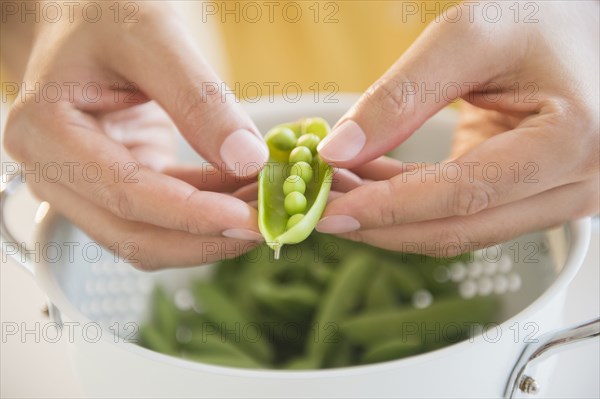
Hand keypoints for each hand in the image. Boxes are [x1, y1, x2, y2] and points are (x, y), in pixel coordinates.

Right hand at [3, 1, 268, 268]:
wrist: (80, 17)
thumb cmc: (103, 13)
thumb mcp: (154, 38)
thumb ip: (199, 100)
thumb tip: (248, 159)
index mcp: (46, 133)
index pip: (126, 194)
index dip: (192, 215)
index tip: (249, 220)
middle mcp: (54, 171)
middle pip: (134, 234)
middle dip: (205, 238)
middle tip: (268, 224)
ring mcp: (83, 185)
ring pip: (150, 237)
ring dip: (210, 233)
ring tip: (264, 208)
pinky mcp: (115, 186)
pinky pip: (163, 215)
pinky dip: (206, 213)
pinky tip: (245, 195)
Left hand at [315, 2, 598, 254]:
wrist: (581, 28)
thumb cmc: (540, 18)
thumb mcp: (468, 38)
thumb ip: (401, 97)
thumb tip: (339, 151)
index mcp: (570, 142)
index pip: (464, 194)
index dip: (389, 207)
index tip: (330, 211)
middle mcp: (575, 184)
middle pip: (458, 228)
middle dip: (381, 222)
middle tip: (320, 209)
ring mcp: (557, 198)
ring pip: (458, 230)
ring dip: (391, 217)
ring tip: (337, 191)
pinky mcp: (531, 198)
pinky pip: (463, 214)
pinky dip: (411, 205)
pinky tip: (369, 184)